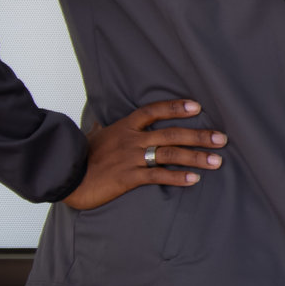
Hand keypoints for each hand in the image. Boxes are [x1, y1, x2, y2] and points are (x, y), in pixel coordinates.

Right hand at [66, 99, 224, 210]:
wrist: (62, 178)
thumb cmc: (78, 157)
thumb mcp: (91, 137)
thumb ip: (100, 128)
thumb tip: (98, 121)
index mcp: (124, 127)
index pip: (153, 111)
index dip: (175, 107)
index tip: (197, 106)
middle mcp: (130, 140)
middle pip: (171, 133)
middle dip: (198, 135)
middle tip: (222, 138)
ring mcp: (130, 158)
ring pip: (169, 154)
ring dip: (195, 157)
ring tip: (217, 161)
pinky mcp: (127, 178)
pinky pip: (157, 176)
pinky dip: (177, 177)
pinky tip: (194, 179)